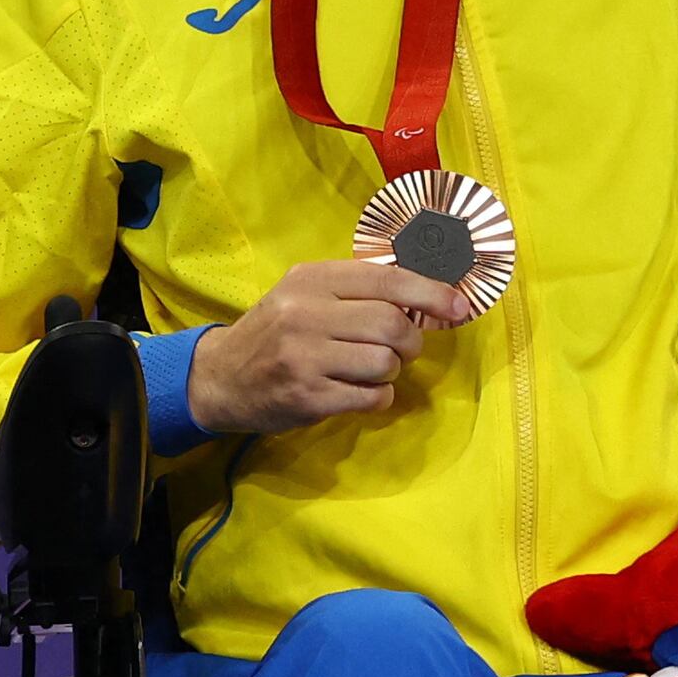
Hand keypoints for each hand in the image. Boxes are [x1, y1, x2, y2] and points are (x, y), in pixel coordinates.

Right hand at [187, 257, 466, 434]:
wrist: (219, 378)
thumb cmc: (273, 333)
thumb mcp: (303, 294)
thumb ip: (354, 288)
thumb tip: (425, 292)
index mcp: (310, 280)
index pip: (388, 280)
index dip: (432, 294)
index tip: (458, 307)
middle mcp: (305, 314)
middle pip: (392, 325)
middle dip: (409, 342)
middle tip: (400, 350)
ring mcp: (305, 358)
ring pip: (385, 363)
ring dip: (389, 371)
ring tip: (367, 371)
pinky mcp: (308, 397)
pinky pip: (373, 396)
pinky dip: (377, 396)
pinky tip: (356, 391)